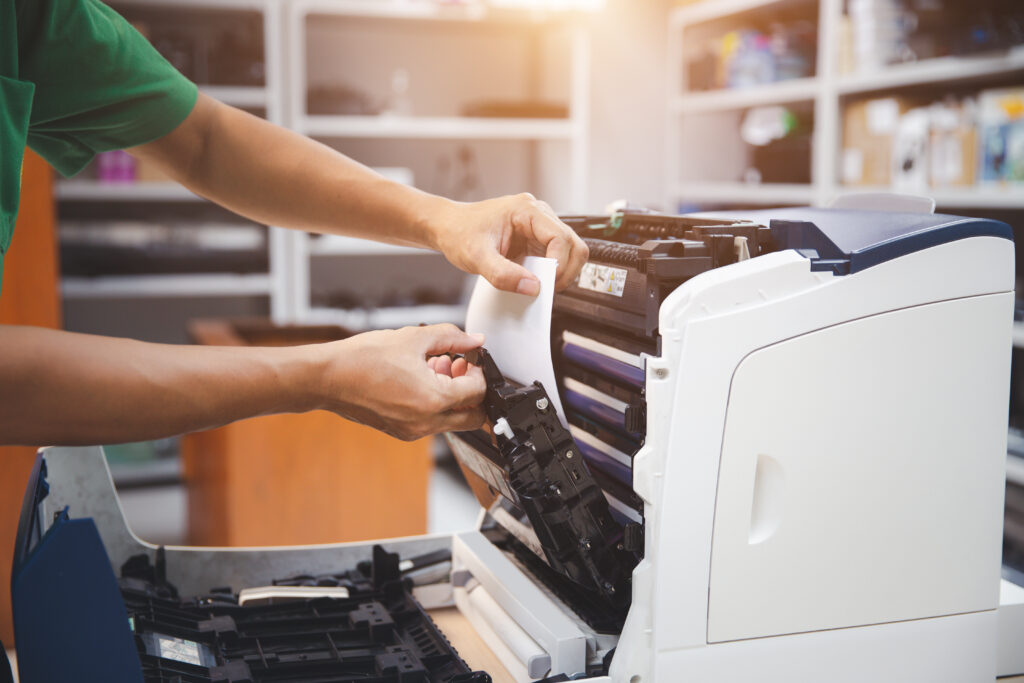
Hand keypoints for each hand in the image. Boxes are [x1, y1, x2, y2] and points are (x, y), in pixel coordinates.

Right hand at [317, 324, 485, 440]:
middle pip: (473, 417)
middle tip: (460, 368)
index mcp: (434, 399)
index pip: (478, 392)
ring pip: (452, 420)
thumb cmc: (364, 358)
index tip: (471, 357)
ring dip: (453, 396)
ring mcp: (413, 430)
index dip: (479, 371)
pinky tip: (420, 378)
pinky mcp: (402, 431)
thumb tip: (475, 340)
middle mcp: (426, 422)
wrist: (327, 377)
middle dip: (473, 392)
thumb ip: (452, 338)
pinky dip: (435, 403)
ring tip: (435, 367)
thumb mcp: (414, 338)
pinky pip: (431, 422)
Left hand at [429, 193, 588, 294]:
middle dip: (565, 271)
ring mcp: (539, 227)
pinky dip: (550, 273)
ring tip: (538, 286)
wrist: (448, 227)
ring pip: (569, 252)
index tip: (545, 284)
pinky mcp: (536, 240)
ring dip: (559, 273)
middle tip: (547, 289)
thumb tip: (532, 288)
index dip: (559, 264)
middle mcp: (539, 215)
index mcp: (527, 210)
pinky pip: (555, 258)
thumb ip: (503, 274)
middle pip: (573, 244)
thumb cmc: (459, 232)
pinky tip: (533, 280)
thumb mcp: (476, 257)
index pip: (561, 237)